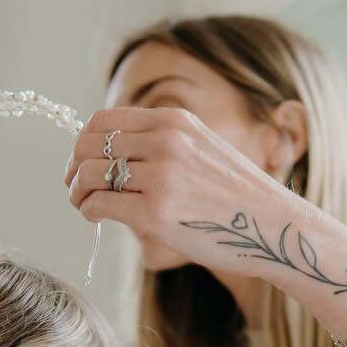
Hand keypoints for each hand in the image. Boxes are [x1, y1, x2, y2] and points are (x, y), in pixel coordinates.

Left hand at [65, 106, 283, 271]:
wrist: (272, 226)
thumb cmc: (235, 197)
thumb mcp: (201, 149)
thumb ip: (161, 144)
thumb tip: (110, 154)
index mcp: (174, 121)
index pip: (104, 120)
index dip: (83, 142)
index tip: (82, 163)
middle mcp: (166, 141)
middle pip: (89, 143)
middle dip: (74, 167)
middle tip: (76, 188)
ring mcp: (161, 176)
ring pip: (88, 172)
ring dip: (76, 191)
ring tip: (84, 206)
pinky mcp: (156, 212)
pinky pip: (99, 204)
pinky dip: (88, 211)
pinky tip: (97, 218)